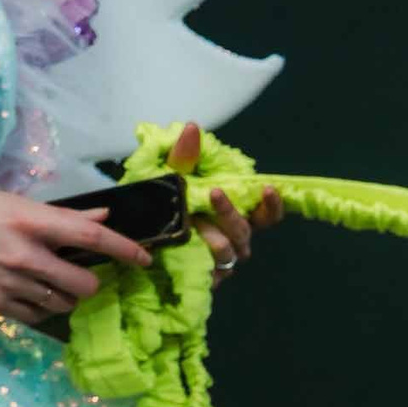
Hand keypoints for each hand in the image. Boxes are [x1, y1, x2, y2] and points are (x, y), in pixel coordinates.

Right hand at [0, 184, 151, 324]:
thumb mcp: (6, 201)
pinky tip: (26, 295)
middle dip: (89, 282)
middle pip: (84, 283)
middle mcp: (22, 253)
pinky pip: (36, 316)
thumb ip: (57, 216)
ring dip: (64, 296)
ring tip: (45, 282)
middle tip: (77, 274)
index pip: (90, 236)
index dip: (124, 249)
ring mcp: (7, 282)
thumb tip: (101, 217)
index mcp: (27, 219)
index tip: (146, 259)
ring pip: (63, 303)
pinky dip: (40, 309)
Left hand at [168, 122, 281, 285]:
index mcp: (235, 215)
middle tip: (214, 193)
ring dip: (212, 236)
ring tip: (192, 225)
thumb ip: (183, 155)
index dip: (272, 205)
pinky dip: (201, 260)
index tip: (267, 188)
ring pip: (229, 251)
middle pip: (246, 232)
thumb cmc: (161, 203)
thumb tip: (193, 127)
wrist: (135, 234)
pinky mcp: (206, 278)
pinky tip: (188, 250)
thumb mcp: (169, 175)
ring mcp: (221, 260)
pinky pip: (211, 273)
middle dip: (230, 213)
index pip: (266, 215)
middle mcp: (234, 239)